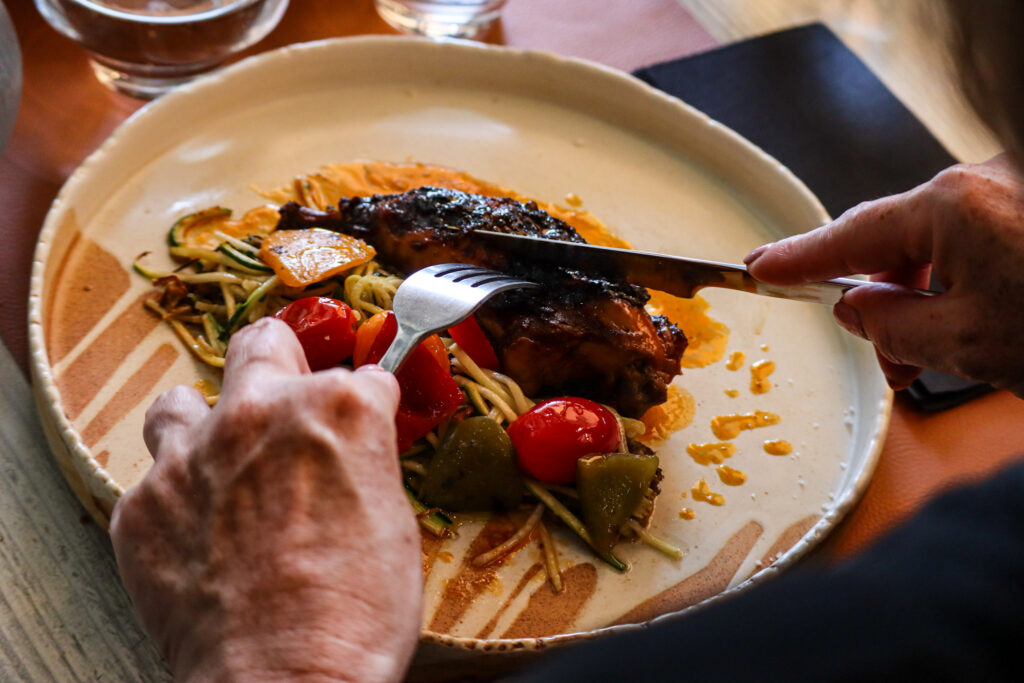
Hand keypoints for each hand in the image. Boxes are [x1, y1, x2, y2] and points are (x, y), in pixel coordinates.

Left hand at [110, 318, 420, 682]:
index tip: (363, 418)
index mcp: (338, 410)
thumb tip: (349, 453)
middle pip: (264, 344)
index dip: (366, 403)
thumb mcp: (392, 522)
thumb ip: (362, 462)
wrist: (286, 681)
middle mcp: (259, 413)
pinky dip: (178, 500)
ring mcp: (191, 454)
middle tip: (287, 397)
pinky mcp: (142, 505)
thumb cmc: (356, 614)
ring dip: (206, 423)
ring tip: (221, 462)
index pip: (361, 376)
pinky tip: (201, 536)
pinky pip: (155, 480)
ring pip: (184, 400)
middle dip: (282, 362)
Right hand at [745, 155, 1023, 394]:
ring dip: (927, 298)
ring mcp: (1011, 188)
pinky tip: (976, 321)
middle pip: (898, 242)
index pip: (850, 236)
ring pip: (940, 243)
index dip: (798, 259)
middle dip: (885, 304)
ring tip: (938, 354)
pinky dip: (964, 280)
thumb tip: (858, 310)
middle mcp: (982, 180)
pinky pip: (977, 238)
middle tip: (888, 359)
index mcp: (952, 204)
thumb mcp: (969, 342)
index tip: (762, 267)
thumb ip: (894, 325)